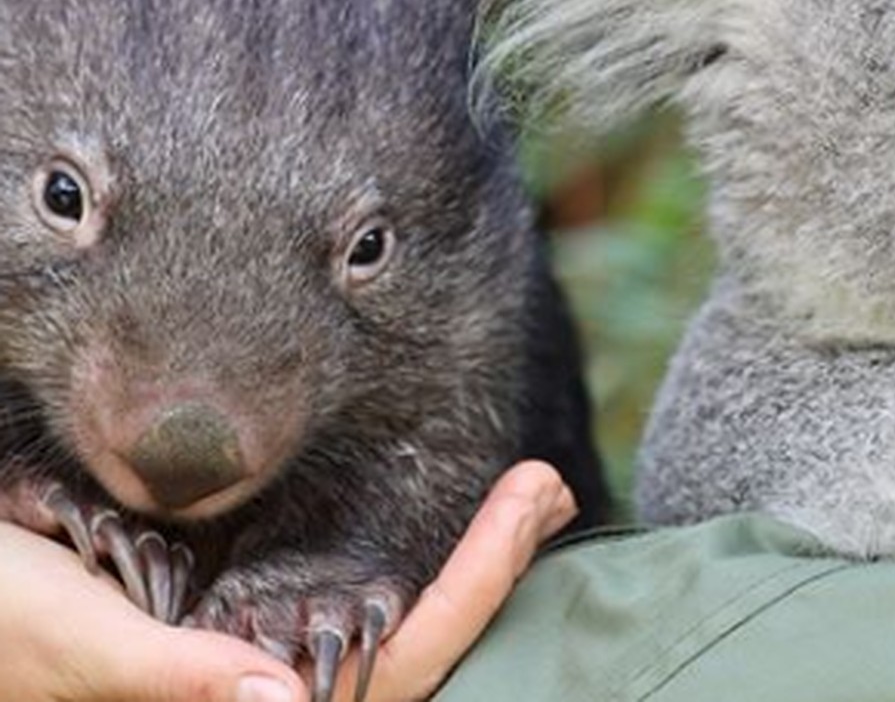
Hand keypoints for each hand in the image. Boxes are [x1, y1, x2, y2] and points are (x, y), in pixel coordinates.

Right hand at [0, 460, 576, 701]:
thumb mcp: (79, 643)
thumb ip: (176, 679)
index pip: (392, 669)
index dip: (470, 592)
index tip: (527, 501)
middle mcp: (264, 689)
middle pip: (414, 641)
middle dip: (492, 564)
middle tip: (547, 481)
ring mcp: (262, 651)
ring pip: (394, 620)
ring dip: (471, 559)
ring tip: (530, 488)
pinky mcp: (243, 617)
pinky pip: (349, 593)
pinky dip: (415, 552)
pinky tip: (450, 516)